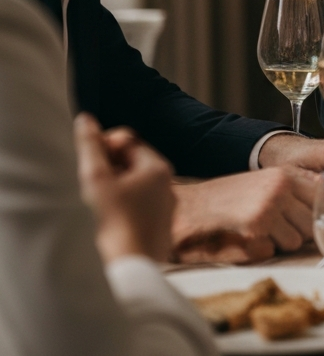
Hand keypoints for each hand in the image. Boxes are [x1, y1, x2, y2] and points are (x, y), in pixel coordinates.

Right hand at [74, 114, 174, 263]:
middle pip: (132, 165)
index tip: (85, 157)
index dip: (104, 144)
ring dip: (114, 189)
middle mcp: (169, 187)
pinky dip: (122, 210)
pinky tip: (105, 222)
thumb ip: (90, 146)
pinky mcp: (158, 232)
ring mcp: (165, 211)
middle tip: (86, 179)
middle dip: (108, 167)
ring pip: (136, 189)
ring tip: (94, 203)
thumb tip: (86, 121)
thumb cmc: (110, 223)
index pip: (128, 141)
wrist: (127, 271)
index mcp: (158, 169)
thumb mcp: (95, 179)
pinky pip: (139, 210)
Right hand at [171, 167, 315, 263]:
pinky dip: (260, 251)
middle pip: (312, 223)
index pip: (322, 196)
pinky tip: (244, 239)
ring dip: (279, 243)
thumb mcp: (263, 183)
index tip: (311, 222)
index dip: (317, 213)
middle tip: (273, 230)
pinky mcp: (256, 226)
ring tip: (257, 233)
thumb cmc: (225, 198)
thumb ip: (295, 187)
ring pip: (296, 240)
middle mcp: (281, 186)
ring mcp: (270, 205)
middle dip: (297, 232)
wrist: (188, 207)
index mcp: (285, 174)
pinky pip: (274, 251)